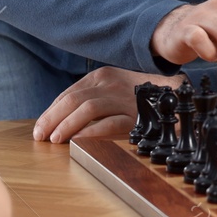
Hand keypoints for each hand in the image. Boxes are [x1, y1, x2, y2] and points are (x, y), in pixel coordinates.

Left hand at [33, 65, 172, 143]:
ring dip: (67, 125)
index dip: (51, 111)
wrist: (176, 98)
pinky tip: (78, 141)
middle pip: (73, 99)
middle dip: (52, 118)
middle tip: (41, 136)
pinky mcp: (136, 114)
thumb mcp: (113, 88)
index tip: (41, 127)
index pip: (68, 93)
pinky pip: (110, 122)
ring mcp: (124, 98)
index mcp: (103, 75)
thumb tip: (59, 118)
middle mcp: (111, 84)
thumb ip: (91, 98)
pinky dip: (91, 132)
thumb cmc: (139, 97)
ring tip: (56, 140)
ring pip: (88, 108)